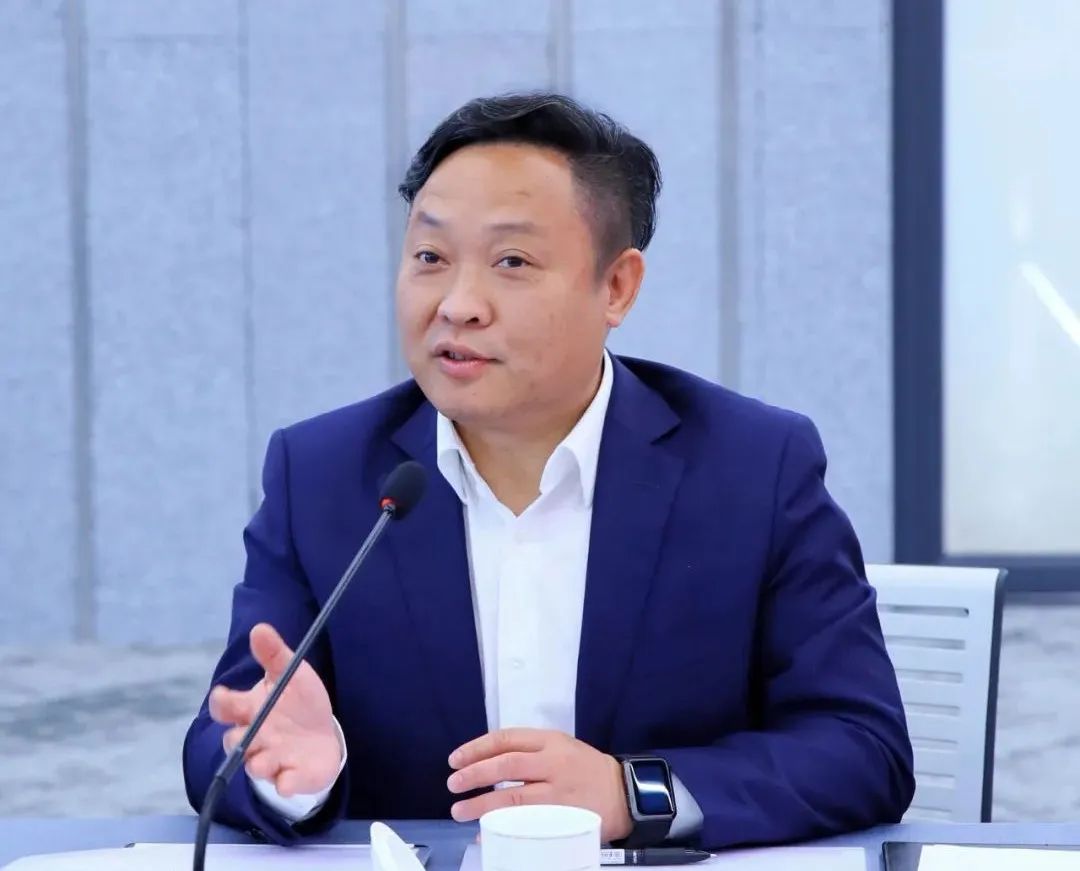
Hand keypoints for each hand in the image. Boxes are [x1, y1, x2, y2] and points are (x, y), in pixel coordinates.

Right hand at [208, 623, 341, 797]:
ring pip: (254, 765)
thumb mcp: (290, 674)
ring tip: (266, 759)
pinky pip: (284, 784)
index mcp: (250, 709)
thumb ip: (274, 654)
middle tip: (250, 730)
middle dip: (239, 737)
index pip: (224, 707)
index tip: (224, 695)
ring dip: (259, 762)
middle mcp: (255, 737)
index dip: (221, 703)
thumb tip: (259, 628)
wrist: (324, 734)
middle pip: (234, 741)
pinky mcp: (291, 778)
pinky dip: (285, 784)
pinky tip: (288, 782)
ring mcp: (271, 759)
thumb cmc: (299, 702)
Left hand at [446, 728, 631, 842]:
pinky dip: (502, 827)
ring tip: (459, 811)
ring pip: (513, 794)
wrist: (624, 793)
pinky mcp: (563, 816)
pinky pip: (526, 822)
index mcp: (550, 740)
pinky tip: (486, 833)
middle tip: (452, 784)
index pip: (506, 738)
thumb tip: (486, 765)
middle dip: (474, 773)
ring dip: (481, 803)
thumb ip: (530, 753)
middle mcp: (553, 761)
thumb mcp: (562, 748)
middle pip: (505, 764)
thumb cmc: (586, 769)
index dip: (477, 748)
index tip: (455, 759)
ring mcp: (558, 790)